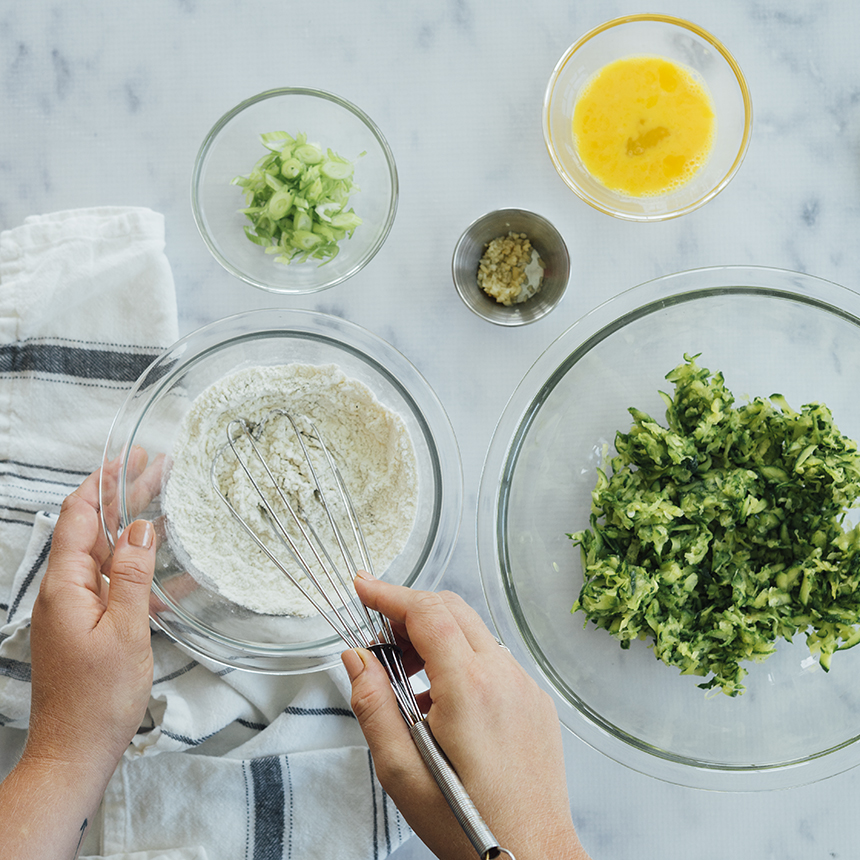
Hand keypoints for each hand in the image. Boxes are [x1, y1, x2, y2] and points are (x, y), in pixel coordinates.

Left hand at [0, 458, 157, 858]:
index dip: (103, 483)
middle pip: (93, 531)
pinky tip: (170, 569)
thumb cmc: (97, 700)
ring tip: (163, 502)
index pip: (79, 518)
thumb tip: (140, 529)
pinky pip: (113, 587)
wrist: (75, 752)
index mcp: (65, 588)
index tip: (128, 459)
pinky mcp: (87, 628)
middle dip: (122, 497)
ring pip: (105, 555)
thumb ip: (130, 576)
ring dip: (132, 528)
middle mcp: (64, 593)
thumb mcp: (125, 632)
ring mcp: (74, 611)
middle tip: (154, 469)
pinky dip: (139, 571)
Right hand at [341, 575, 589, 859]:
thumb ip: (373, 706)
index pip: (428, 614)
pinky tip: (440, 697)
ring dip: (435, 634)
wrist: (530, 856)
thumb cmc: (469, 822)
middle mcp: (504, 677)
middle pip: (452, 610)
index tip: (364, 586)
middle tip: (378, 632)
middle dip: (410, 609)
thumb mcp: (401, 771)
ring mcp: (524, 686)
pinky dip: (461, 657)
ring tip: (405, 673)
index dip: (390, 594)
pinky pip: (493, 658)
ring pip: (474, 631)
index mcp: (470, 688)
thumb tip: (357, 658)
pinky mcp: (535, 701)